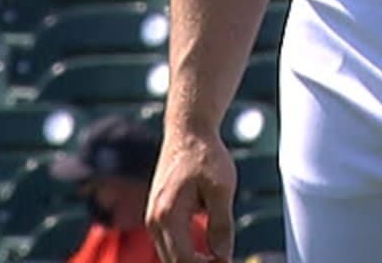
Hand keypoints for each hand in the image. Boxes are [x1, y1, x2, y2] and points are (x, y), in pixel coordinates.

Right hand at [147, 124, 234, 262]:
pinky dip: (186, 253)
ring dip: (192, 262)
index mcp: (168, 215)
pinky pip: (170, 244)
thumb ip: (222, 225)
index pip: (184, 260)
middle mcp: (154, 220)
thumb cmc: (206, 156)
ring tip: (219, 259)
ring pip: (169, 256)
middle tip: (226, 261)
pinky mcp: (158, 214)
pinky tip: (208, 252)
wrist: (187, 131)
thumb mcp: (222, 189)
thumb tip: (224, 257)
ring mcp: (153, 218)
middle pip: (173, 262)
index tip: (228, 262)